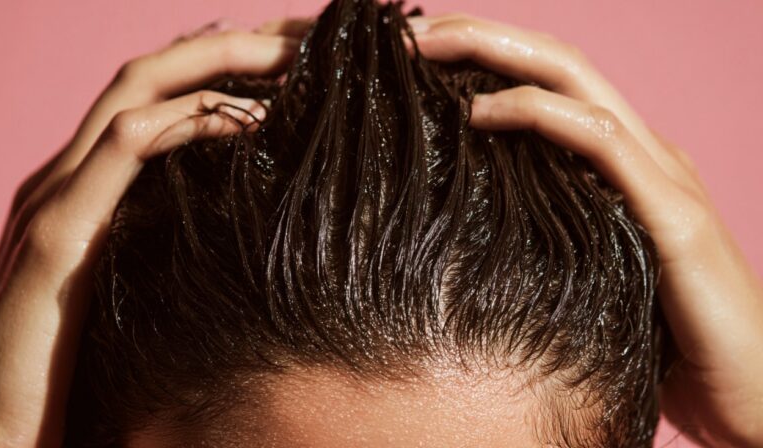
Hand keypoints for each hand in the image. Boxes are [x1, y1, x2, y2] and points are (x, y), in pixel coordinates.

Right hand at [0, 20, 302, 445]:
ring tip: (287, 54)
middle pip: (155, 72)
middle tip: (306, 34)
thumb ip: (167, 239)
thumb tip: (238, 220)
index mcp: (89, 185)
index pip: (160, 95)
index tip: (294, 56)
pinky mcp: (60, 234)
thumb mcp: (133, 283)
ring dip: (218, 61)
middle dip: (234, 43)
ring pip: (137, 89)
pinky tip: (246, 119)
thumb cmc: (68, 367)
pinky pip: (126, 149)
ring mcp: (59, 196)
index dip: (224, 63)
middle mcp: (70, 174)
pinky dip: (186, 122)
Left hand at [406, 14, 762, 446]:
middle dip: (480, 36)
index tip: (418, 57)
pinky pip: (598, 141)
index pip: (551, 85)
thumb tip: (465, 226)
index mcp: (624, 164)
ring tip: (427, 49)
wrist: (752, 392)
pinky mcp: (673, 215)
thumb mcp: (587, 269)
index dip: (487, 58)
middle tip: (410, 32)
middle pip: (557, 62)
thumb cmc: (663, 340)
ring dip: (497, 55)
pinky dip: (537, 114)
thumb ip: (546, 233)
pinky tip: (480, 113)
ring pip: (575, 81)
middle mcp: (643, 153)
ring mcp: (662, 176)